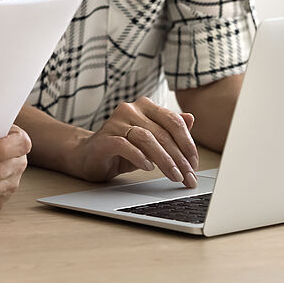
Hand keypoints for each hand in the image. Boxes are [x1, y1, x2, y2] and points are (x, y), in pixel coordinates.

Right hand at [72, 97, 198, 186]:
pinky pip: (125, 145)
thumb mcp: (151, 140)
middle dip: (179, 158)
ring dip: (164, 160)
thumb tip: (191, 119)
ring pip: (147, 139)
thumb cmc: (122, 148)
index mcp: (145, 106)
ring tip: (174, 176)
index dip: (188, 143)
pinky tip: (148, 168)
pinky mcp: (104, 138)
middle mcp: (130, 109)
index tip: (194, 163)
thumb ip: (169, 130)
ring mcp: (116, 122)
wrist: (88, 155)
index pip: (173, 121)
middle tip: (188, 176)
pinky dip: (140, 157)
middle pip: (162, 133)